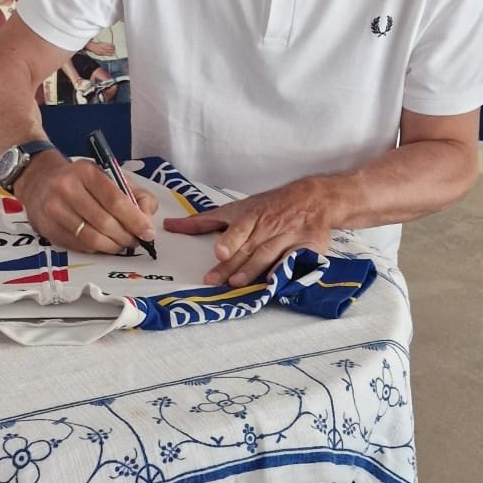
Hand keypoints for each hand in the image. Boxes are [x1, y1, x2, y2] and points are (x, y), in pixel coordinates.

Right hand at [15, 154, 157, 253]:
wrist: (39, 181)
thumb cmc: (80, 180)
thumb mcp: (108, 175)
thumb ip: (134, 194)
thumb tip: (147, 218)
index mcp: (86, 172)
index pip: (115, 201)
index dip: (134, 220)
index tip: (147, 232)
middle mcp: (67, 189)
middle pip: (104, 222)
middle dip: (125, 236)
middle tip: (135, 241)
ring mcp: (54, 210)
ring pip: (91, 238)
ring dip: (112, 246)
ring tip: (121, 245)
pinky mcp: (48, 228)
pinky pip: (79, 246)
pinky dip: (97, 249)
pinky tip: (103, 244)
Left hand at [165, 183, 332, 286]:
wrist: (312, 199)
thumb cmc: (267, 206)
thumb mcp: (235, 209)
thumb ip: (203, 221)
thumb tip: (171, 226)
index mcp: (250, 216)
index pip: (238, 229)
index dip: (230, 241)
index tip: (219, 252)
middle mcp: (268, 227)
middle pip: (249, 248)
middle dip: (233, 265)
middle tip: (217, 280)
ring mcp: (288, 237)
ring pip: (269, 254)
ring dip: (253, 269)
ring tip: (237, 283)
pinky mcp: (306, 246)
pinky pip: (296, 259)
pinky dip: (286, 268)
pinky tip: (275, 280)